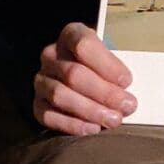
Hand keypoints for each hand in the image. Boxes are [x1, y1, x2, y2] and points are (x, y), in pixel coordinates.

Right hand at [34, 21, 135, 136]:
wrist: (81, 73)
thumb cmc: (101, 62)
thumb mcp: (110, 53)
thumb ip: (117, 67)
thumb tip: (126, 89)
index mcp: (70, 34)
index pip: (84, 45)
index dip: (106, 64)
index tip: (127, 81)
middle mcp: (50, 55)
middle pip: (74, 74)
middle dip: (104, 93)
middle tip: (127, 106)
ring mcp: (41, 80)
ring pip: (61, 95)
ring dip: (90, 110)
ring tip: (113, 119)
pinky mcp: (37, 104)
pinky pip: (49, 116)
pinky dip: (72, 125)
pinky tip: (93, 128)